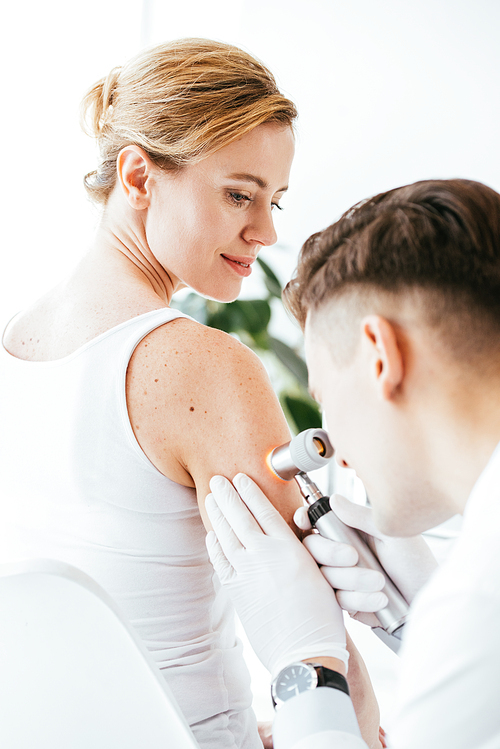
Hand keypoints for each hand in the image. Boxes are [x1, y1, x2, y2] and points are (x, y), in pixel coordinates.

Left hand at [205, 473, 347, 677]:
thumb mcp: (316, 573)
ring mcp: (247, 573)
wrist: (305, 650)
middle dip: (227, 496)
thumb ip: (296, 553)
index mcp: (290, 549)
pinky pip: (220, 561)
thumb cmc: (319, 616)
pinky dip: (214, 544)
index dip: (250, 492)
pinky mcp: (237, 591)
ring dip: (217, 514)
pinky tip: (211, 534)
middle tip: (217, 480)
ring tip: (210, 498)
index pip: (264, 511)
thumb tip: (280, 541)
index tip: (241, 478)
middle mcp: (265, 556)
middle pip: (240, 517)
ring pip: (226, 535)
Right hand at [295, 494, 436, 625]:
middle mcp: (341, 552)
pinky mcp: (345, 600)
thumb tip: (334, 499)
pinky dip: (360, 598)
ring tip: (380, 581)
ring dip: (353, 579)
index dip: (306, 519)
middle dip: (331, 552)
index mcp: (351, 530)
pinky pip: (339, 599)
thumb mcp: (392, 535)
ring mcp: (341, 577)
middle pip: (313, 547)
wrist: (425, 601)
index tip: (305, 521)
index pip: (318, 520)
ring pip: (326, 575)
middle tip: (353, 556)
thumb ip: (361, 517)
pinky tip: (380, 599)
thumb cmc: (414, 564)